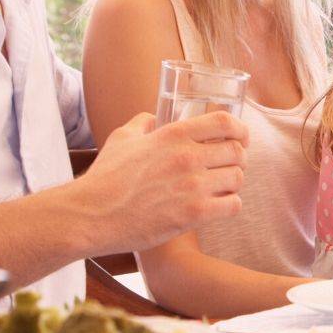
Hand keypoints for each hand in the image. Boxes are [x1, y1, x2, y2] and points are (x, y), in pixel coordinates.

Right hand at [71, 112, 248, 252]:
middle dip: (237, 159)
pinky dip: (230, 205)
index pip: (225, 122)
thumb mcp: (121, 139)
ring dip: (234, 183)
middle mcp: (188, 156)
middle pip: (237, 152)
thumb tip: (152, 117)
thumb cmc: (104, 178)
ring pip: (238, 178)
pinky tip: (218, 206)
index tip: (242, 137)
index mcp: (173, 134)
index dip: (240, 129)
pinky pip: (233, 205)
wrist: (91, 215)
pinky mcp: (194, 214)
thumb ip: (141, 124)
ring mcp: (193, 186)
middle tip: (230, 167)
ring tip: (222, 188)